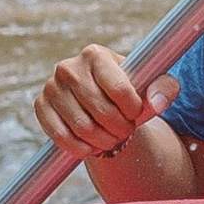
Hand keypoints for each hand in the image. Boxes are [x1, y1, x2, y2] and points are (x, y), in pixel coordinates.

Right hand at [34, 44, 178, 157]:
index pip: (120, 90)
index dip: (134, 109)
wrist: (100, 99)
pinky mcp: (40, 106)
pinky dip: (80, 148)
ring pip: (82, 127)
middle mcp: (69, 67)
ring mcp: (51, 86)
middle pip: (102, 111)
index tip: (136, 113)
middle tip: (126, 131)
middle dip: (120, 129)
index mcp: (96, 55)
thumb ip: (163, 89)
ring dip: (103, 141)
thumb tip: (156, 103)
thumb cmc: (129, 90)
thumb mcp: (151, 85)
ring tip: (112, 138)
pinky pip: (60, 136)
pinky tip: (92, 147)